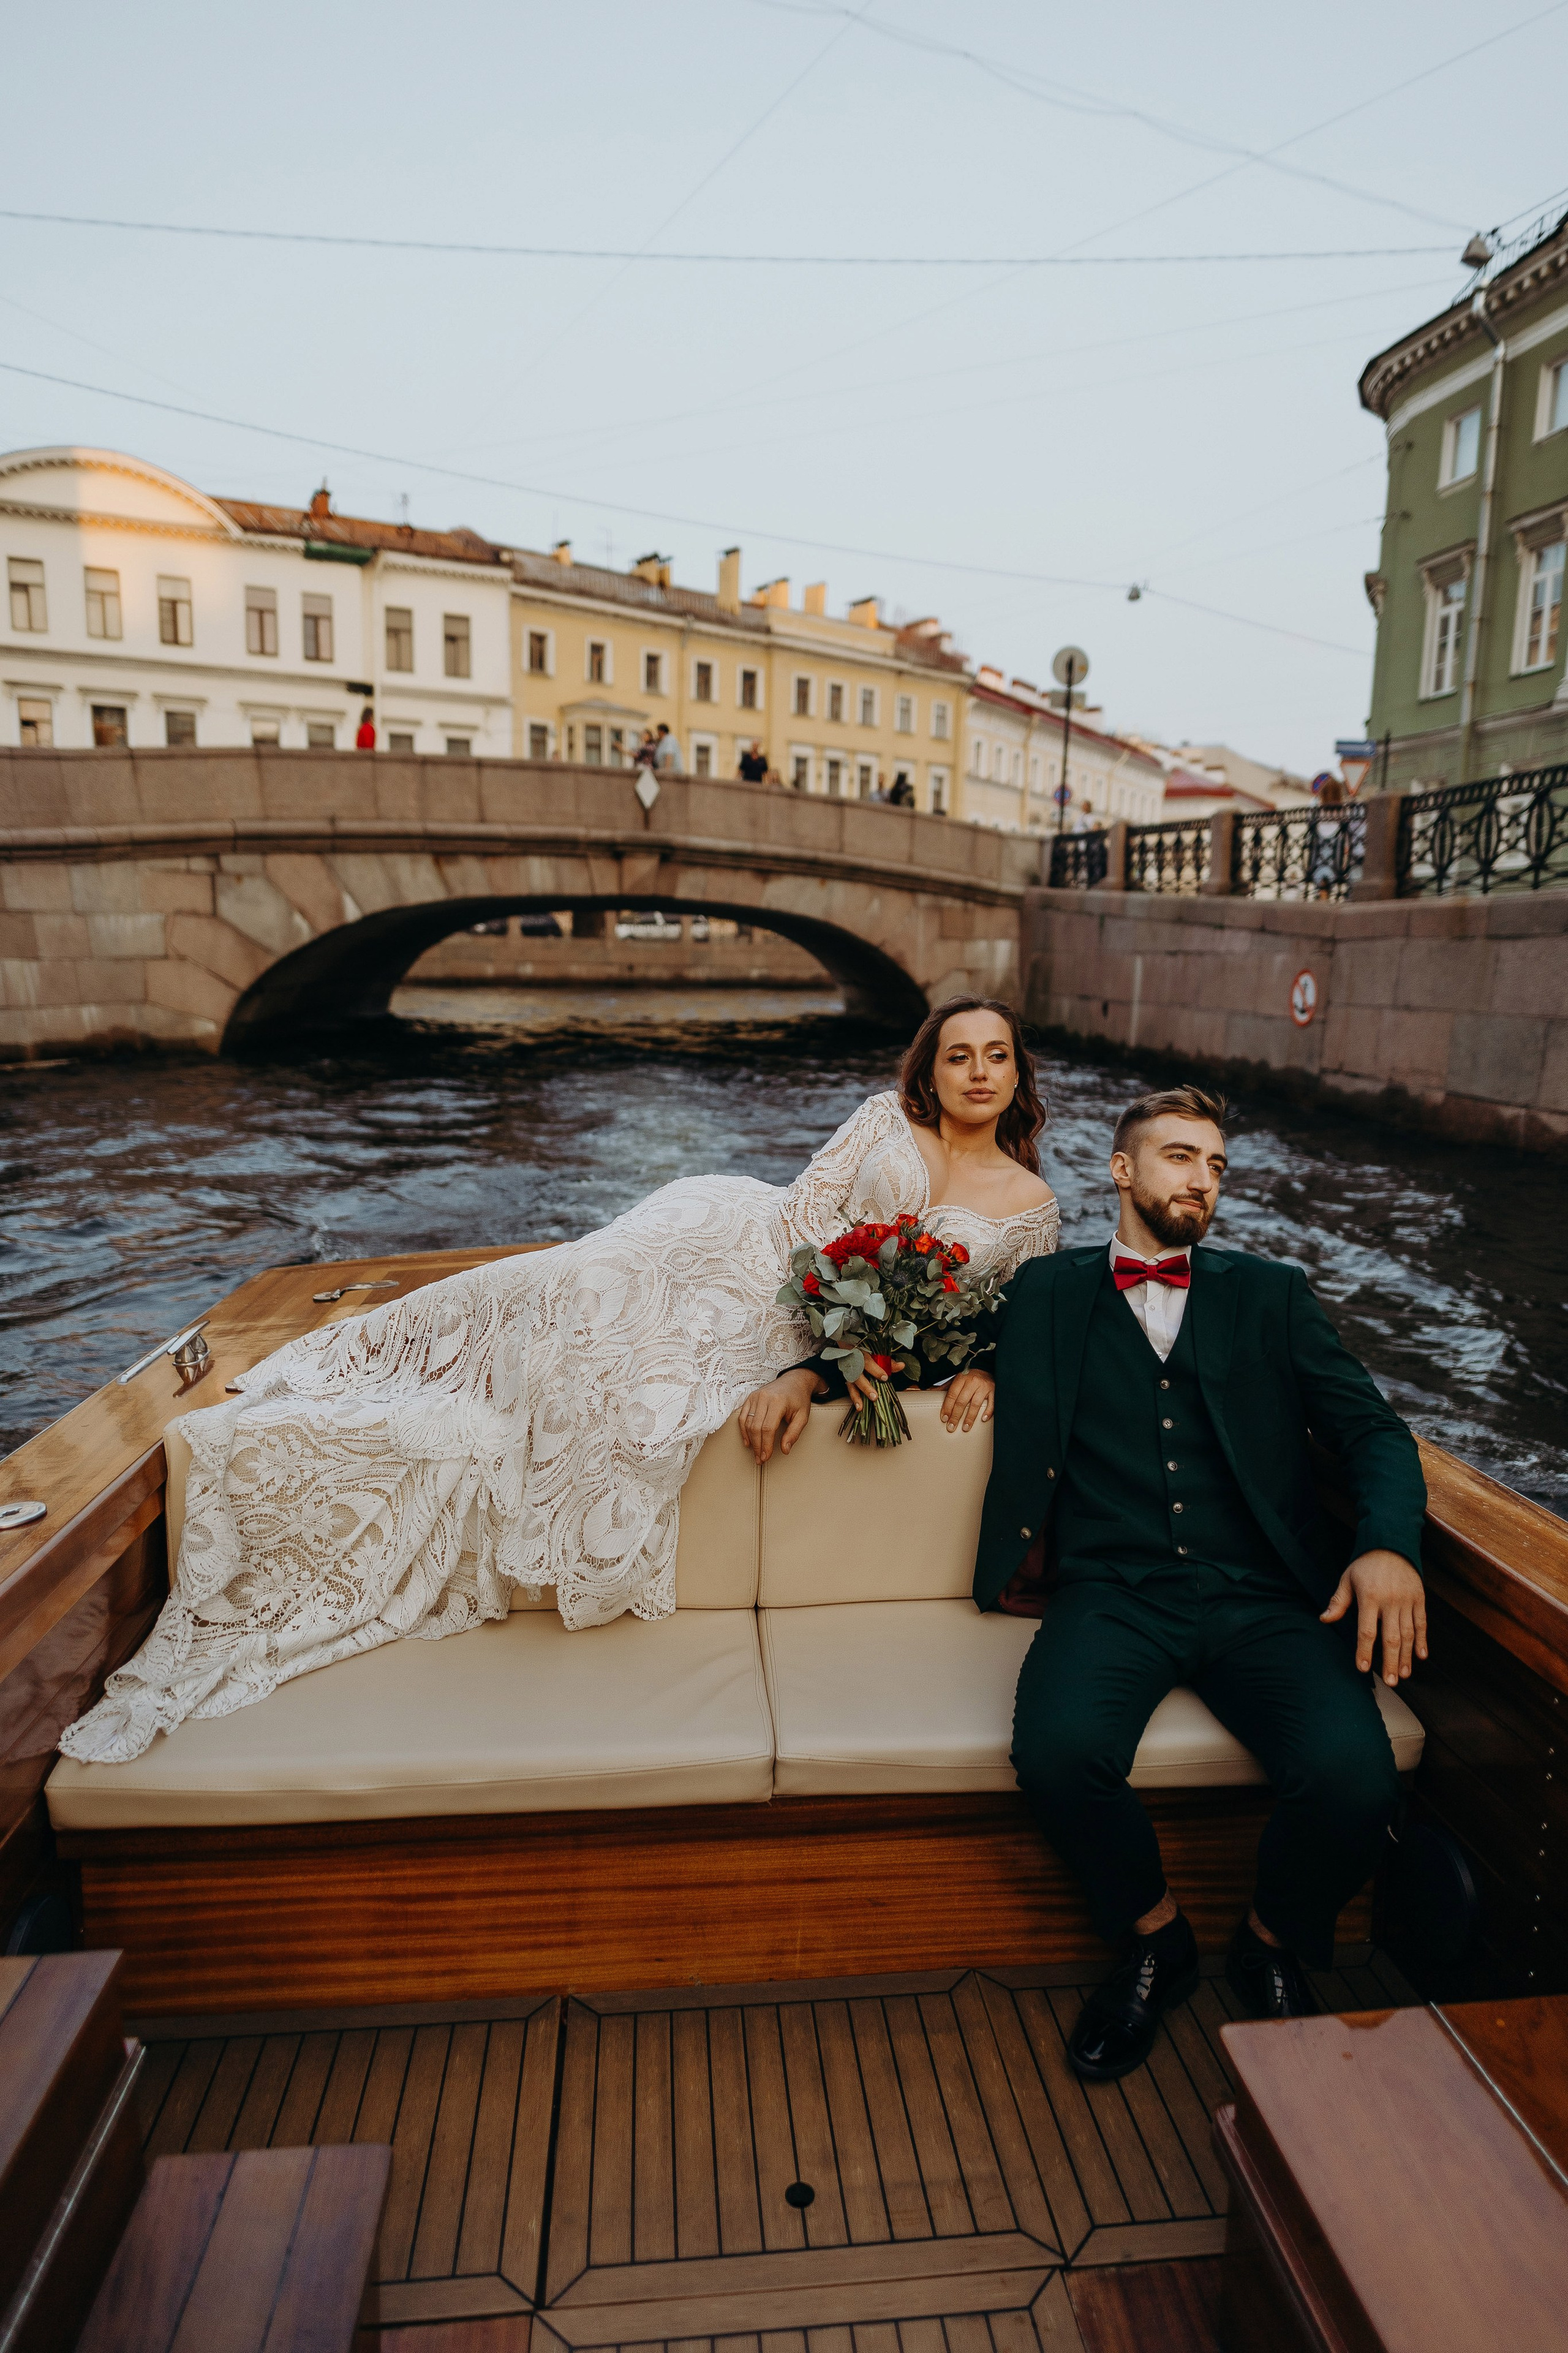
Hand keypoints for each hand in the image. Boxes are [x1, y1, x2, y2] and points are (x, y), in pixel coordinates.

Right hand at [737, 1368, 823, 1462]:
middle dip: (757, 1446)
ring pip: (748, 1423)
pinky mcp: (750, 1397)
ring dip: (750, 1440)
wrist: (794, 1381)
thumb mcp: (803, 1416)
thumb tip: (785, 1450)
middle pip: (756, 1427)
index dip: (766, 1445)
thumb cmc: (799, 1399)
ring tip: (755, 1453)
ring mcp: (755, 1396)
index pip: (768, 1428)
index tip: (766, 1457)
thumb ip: (794, 1433)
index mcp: (778, 1401)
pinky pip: (743, 1416)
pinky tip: (748, 1441)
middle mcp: (764, 1398)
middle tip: (760, 1459)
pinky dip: (743, 1430)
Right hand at [844, 1357, 888, 1412]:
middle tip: (874, 1396)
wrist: (855, 1353)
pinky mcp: (849, 1381)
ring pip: (852, 1385)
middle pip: (858, 1376)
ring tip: (862, 1406)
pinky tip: (859, 1407)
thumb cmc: (870, 1356)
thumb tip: (901, 1366)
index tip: (884, 1378)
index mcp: (863, 1356)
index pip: (869, 1363)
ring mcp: (850, 1374)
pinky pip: (851, 1391)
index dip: (876, 1370)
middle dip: (866, 1387)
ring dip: (857, 1396)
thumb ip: (890, 1363)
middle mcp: (855, 1365)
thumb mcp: (880, 1357)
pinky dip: (855, 1399)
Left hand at [940, 1369, 994, 1432]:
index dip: (947, 1407)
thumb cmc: (969, 1377)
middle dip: (956, 1416)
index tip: (944, 1419)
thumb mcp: (956, 1379)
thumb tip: (929, 1393)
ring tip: (965, 1428)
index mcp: (961, 1379)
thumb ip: (945, 1388)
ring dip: (970, 1417)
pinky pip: (992, 1402)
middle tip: (951, 1427)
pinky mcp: (994, 1390)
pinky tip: (983, 1419)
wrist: (987, 1367)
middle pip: (962, 1401)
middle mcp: (972, 1382)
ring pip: (975, 1404)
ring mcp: (984, 1386)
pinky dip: (988, 1411)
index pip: (952, 1395)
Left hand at [1320, 1548, 1427, 1684]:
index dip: (1365, 1651)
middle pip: (1391, 1637)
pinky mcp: (1419, 1598)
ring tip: (1404, 1675)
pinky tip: (1421, 1656)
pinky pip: (1422, 1622)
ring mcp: (1407, 1600)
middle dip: (1391, 1661)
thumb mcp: (1347, 1579)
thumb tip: (1324, 1619)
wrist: (1391, 1543)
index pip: (1366, 1630)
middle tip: (1391, 1682)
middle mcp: (1390, 1601)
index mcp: (1369, 1597)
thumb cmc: (1365, 1565)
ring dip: (1407, 1656)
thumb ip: (1338, 1601)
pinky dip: (1423, 1640)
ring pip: (1408, 1633)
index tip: (1363, 1668)